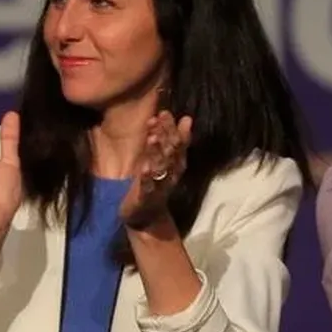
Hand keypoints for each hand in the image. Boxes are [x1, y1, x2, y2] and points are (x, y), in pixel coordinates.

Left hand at [120, 111, 192, 229]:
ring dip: (158, 152)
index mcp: (175, 165)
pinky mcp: (146, 198)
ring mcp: (159, 186)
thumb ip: (171, 141)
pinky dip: (148, 177)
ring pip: (161, 167)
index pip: (178, 144)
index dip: (173, 128)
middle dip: (167, 134)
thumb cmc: (153, 185)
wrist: (146, 218)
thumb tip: (186, 119)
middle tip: (163, 116)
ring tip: (153, 136)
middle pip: (171, 152)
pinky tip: (145, 167)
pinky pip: (149, 186)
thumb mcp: (162, 161)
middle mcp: (171, 174)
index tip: (166, 112)